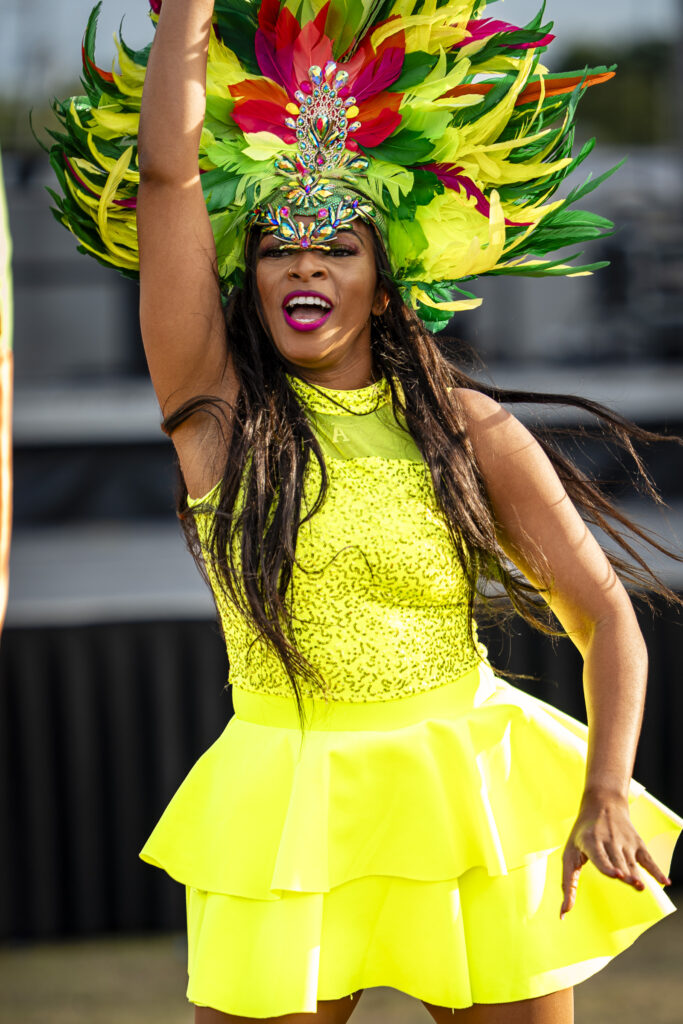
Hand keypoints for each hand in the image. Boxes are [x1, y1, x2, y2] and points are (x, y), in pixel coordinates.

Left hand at [560, 791, 671, 918]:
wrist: (602, 804)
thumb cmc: (582, 835)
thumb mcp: (570, 854)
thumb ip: (568, 884)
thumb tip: (562, 915)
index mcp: (590, 841)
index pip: (600, 855)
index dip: (608, 865)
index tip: (616, 874)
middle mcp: (608, 840)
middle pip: (618, 862)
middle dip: (625, 873)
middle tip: (632, 884)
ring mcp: (625, 841)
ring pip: (632, 862)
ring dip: (636, 874)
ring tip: (640, 887)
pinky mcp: (637, 843)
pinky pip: (648, 858)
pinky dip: (656, 870)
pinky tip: (664, 882)